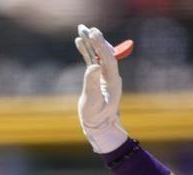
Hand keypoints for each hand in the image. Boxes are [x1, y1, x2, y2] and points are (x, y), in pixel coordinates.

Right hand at [75, 24, 129, 153]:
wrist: (99, 126)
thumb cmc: (96, 117)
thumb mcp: (93, 102)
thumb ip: (92, 83)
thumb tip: (93, 65)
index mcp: (112, 81)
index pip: (108, 59)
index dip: (102, 46)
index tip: (94, 36)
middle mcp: (110, 76)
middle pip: (104, 54)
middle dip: (97, 41)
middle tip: (89, 29)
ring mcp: (103, 76)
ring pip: (97, 56)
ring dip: (90, 43)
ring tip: (82, 30)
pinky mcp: (96, 78)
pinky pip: (91, 61)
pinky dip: (86, 52)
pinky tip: (79, 42)